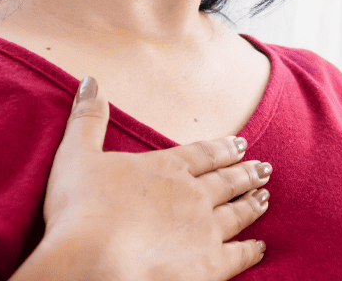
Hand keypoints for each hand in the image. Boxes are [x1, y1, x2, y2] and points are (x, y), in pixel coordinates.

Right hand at [40, 77, 270, 280]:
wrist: (90, 262)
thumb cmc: (79, 211)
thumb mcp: (76, 155)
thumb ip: (88, 118)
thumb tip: (91, 80)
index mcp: (167, 168)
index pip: (204, 154)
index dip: (224, 149)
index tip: (241, 144)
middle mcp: (193, 195)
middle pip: (227, 181)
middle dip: (246, 173)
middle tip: (265, 168)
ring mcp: (205, 230)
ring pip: (237, 213)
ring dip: (252, 204)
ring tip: (265, 197)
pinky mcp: (208, 266)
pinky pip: (238, 255)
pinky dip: (250, 250)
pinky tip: (259, 247)